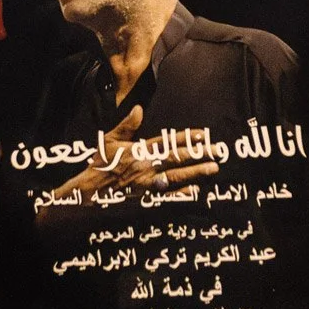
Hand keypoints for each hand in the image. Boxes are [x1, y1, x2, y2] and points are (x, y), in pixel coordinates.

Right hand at [44, 105, 219, 204]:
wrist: (90, 193)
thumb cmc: (99, 166)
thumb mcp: (109, 142)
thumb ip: (126, 126)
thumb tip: (138, 109)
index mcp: (139, 150)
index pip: (168, 141)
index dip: (187, 137)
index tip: (203, 134)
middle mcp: (146, 166)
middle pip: (177, 158)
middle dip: (199, 154)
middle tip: (218, 151)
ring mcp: (147, 184)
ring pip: (177, 176)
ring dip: (196, 172)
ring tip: (213, 168)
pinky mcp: (147, 199)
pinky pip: (168, 196)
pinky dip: (182, 193)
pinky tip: (195, 190)